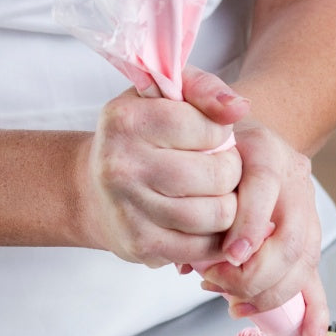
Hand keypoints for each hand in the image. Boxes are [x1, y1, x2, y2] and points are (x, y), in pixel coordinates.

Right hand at [82, 73, 249, 267]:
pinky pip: (206, 246)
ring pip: (219, 214)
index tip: (208, 136)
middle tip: (217, 167)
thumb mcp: (165, 96)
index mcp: (128, 121)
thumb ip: (204, 89)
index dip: (222, 134)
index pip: (212, 130)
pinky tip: (203, 219)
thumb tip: (239, 108)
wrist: (96, 190)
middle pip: (220, 175)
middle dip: (230, 171)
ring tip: (212, 192)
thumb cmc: (142, 136)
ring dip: (228, 204)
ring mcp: (129, 209)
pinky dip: (215, 235)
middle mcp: (122, 165)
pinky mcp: (142, 245)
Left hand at [197, 117, 329, 335]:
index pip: (265, 187)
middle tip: (216, 282)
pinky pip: (316, 277)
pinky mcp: (309, 238)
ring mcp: (306, 210)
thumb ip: (193, 200)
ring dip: (269, 293)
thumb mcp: (196, 161)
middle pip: (292, 237)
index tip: (226, 256)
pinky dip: (315, 311)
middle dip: (254, 273)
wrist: (236, 143)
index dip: (248, 225)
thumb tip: (190, 265)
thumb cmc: (210, 156)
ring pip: (304, 262)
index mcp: (265, 151)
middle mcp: (294, 179)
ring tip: (234, 303)